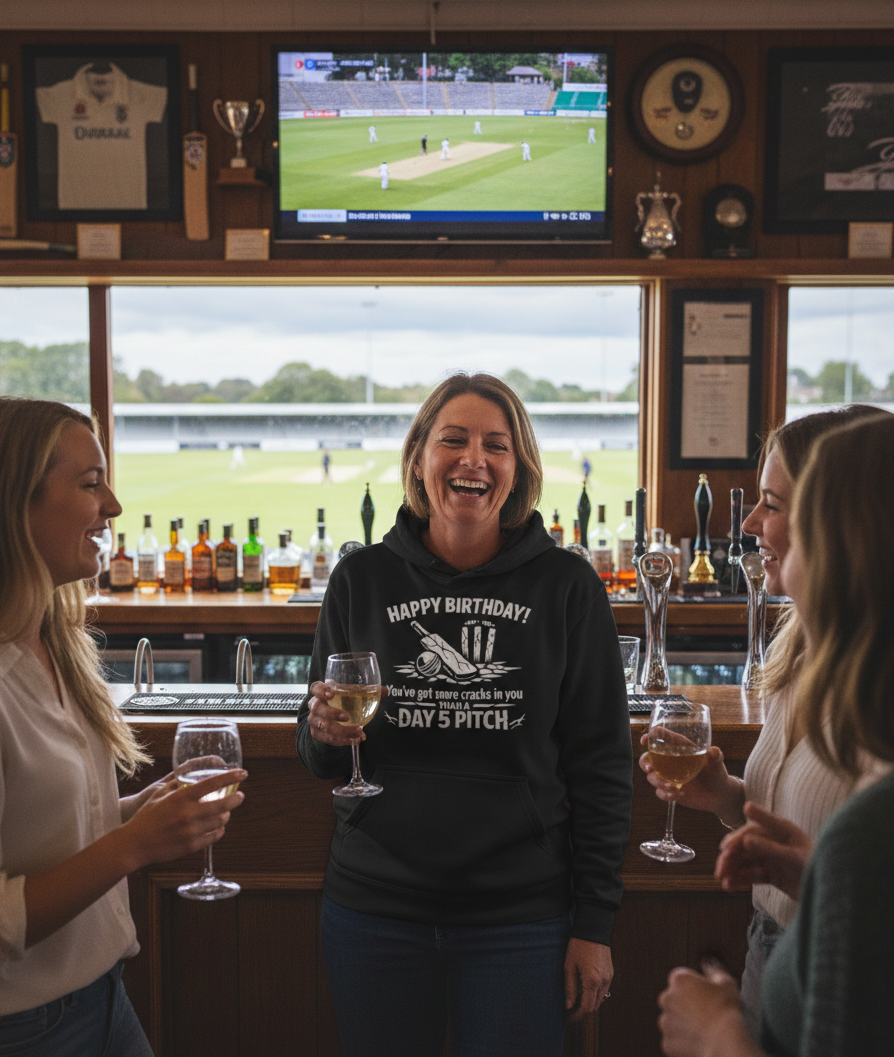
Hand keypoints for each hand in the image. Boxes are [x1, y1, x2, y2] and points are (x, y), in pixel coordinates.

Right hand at [122, 768, 245, 869]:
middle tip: (240, 796)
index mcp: (182, 797)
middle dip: (236, 799)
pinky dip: (219, 830)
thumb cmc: (146, 816)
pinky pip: (214, 837)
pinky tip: (219, 827)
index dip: (231, 777)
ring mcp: (191, 831)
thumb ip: (177, 783)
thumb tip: (190, 773)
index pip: (213, 783)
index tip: (243, 773)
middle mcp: (189, 813)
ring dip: (227, 815)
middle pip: (223, 804)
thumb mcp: (160, 793)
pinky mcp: (191, 846)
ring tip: (226, 811)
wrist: (135, 844)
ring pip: (221, 821)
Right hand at [307, 680, 388, 746]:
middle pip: (317, 707)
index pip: (316, 687)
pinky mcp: (317, 733)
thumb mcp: (352, 695)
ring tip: (359, 732)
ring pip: (323, 725)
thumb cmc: (342, 702)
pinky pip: (327, 738)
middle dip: (332, 713)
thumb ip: (367, 692)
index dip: (321, 690)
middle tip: (348, 717)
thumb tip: (384, 690)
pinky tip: (353, 740)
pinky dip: (341, 741)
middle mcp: (315, 705)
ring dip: (342, 730)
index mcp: (322, 692)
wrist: (332, 720)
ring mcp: (314, 720)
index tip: (331, 694)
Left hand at [564, 939, 611, 1021]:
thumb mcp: (569, 966)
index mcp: (592, 981)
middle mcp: (603, 982)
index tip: (568, 1018)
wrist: (593, 928)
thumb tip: (568, 1006)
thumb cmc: (578, 946)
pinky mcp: (610, 972)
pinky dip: (595, 994)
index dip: (577, 1016)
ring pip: (600, 999)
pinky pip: (604, 990)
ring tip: (576, 1001)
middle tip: (570, 1011)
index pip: (586, 1008)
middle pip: (594, 1006)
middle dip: (583, 1011)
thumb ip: (569, 988)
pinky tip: (585, 990)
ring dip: (590, 1003)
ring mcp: (609, 977)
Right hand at [639, 735, 743, 823]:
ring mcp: (667, 776)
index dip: (650, 737)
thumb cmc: (716, 773)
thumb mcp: (716, 763)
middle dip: (645, 762)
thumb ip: (715, 756)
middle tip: (650, 768)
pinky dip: (666, 794)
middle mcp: (669, 761)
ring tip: (674, 787)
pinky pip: (659, 792)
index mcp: (678, 747)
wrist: (719, 795)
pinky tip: (678, 795)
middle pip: (647, 758)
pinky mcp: (669, 790)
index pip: (659, 738)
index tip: (645, 740)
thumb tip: (714, 751)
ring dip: (659, 782)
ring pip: (652, 777)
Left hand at [657, 962, 756, 1056]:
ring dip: (682, 1023)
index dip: (694, 989)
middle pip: (674, 999)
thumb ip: (713, 968)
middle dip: (685, 1005)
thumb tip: (707, 961)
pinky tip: (698, 1040)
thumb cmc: (726, 1011)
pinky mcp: (667, 1042)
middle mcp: (667, 998)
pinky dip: (682, 1041)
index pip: (681, 980)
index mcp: (679, 980)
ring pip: (672, 1020)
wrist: (725, 1042)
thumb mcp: (726, 982)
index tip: (705, 997)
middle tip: (704, 1014)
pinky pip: (673, 1040)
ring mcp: (665, 1021)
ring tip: (702, 1029)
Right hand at [714, 801, 812, 900]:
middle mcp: (774, 841)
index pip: (756, 827)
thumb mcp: (794, 858)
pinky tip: (729, 886)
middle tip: (720, 868)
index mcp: (782, 830)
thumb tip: (745, 840)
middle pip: (746, 845)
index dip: (739, 835)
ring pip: (746, 861)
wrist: (832, 892)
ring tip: (722, 880)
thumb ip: (770, 848)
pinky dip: (740, 880)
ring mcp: (772, 858)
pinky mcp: (772, 874)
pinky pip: (752, 875)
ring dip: (732, 869)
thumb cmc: (817, 867)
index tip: (724, 845)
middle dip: (731, 856)